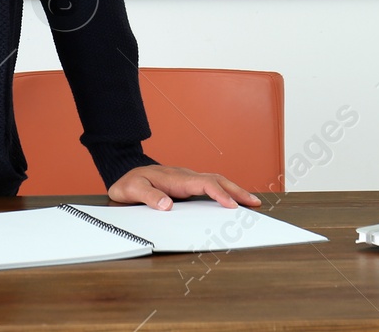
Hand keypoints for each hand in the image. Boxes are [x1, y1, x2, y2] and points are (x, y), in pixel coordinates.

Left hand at [107, 165, 261, 210]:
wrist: (125, 172)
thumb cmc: (129, 182)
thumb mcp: (132, 190)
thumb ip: (149, 197)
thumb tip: (168, 205)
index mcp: (176, 178)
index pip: (204, 184)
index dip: (219, 194)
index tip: (231, 205)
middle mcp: (186, 177)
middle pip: (217, 180)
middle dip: (237, 191)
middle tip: (254, 202)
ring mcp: (188, 180)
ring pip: (216, 181)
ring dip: (234, 190)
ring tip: (250, 201)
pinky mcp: (187, 185)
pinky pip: (210, 186)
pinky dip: (225, 191)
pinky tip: (232, 199)